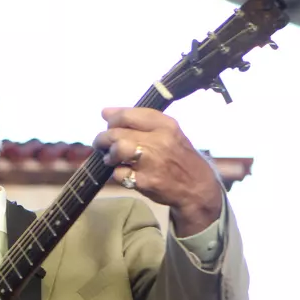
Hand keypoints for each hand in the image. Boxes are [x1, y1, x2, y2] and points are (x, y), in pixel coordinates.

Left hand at [93, 107, 223, 234]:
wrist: (197, 187)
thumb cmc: (178, 156)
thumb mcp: (168, 133)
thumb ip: (138, 121)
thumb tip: (105, 112)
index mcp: (165, 125)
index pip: (127, 115)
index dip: (112, 119)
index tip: (109, 125)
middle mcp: (159, 141)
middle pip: (117, 133)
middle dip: (102, 139)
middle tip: (102, 145)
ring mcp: (152, 162)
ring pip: (117, 149)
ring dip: (108, 155)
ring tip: (112, 159)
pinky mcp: (144, 181)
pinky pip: (119, 173)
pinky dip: (117, 174)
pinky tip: (125, 173)